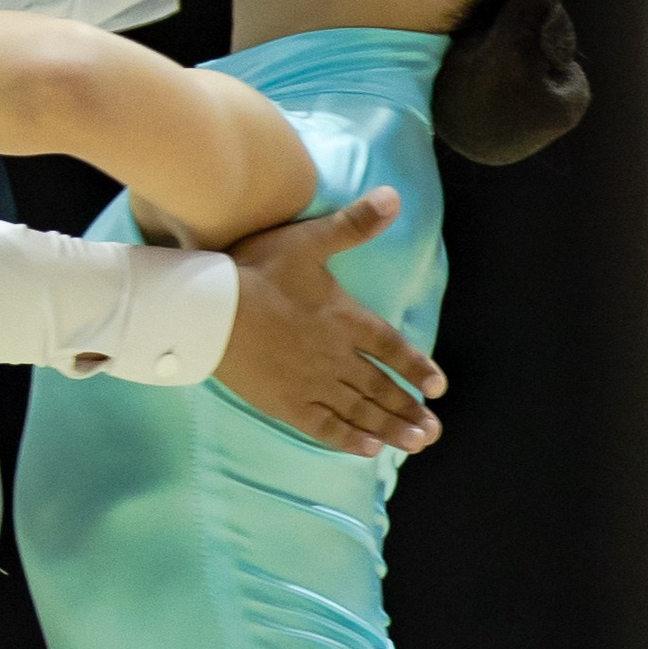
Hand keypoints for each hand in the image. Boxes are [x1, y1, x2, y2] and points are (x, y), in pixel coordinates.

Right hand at [214, 191, 445, 457]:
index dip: (416, 367)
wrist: (210, 308)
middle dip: (409, 409)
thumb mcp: (308, 240)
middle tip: (434, 431)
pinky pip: (323, 426)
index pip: (391, 348)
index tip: (437, 387)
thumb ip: (353, 224)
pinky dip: (348, 439)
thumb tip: (393, 197)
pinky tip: (367, 451)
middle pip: (380, 388)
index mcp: (345, 320)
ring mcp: (311, 383)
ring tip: (416, 445)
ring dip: (390, 429)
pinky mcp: (284, 402)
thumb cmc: (256, 270)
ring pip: (359, 411)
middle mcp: (336, 357)